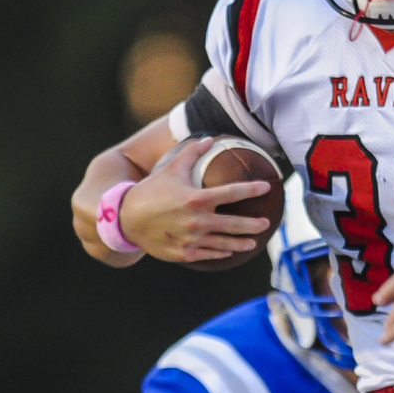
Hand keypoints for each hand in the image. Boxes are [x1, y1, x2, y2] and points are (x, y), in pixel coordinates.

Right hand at [113, 137, 273, 263]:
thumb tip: (210, 139)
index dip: (253, 189)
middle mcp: (197, 221)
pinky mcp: (185, 254)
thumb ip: (192, 153)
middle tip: (266, 223)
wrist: (126, 219)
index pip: (233, 193)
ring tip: (254, 241)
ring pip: (224, 243)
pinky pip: (208, 253)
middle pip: (235, 224)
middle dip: (254, 224)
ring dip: (242, 242)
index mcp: (197, 199)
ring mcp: (192, 240)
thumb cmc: (150, 191)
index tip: (267, 187)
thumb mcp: (171, 168)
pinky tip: (229, 250)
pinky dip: (221, 252)